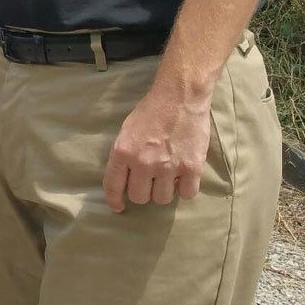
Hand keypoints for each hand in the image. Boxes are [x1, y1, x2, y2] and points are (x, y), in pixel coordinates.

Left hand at [102, 86, 210, 211]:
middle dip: (143, 191)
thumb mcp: (127, 131)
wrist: (179, 97)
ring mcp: (168, 167)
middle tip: (150, 181)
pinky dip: (185, 188)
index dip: (114, 200)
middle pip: (140, 198)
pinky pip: (187, 194)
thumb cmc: (151, 111)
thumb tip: (125, 178)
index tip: (118, 207)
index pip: (114, 186)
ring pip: (162, 199)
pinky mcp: (191, 168)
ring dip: (164, 190)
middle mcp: (143, 163)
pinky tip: (184, 176)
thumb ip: (124, 155)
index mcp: (123, 152)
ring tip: (168, 175)